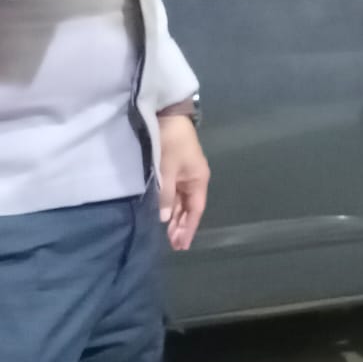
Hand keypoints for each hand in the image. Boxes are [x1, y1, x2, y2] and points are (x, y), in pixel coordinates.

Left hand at [158, 114, 209, 251]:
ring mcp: (184, 175)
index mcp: (198, 180)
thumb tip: (163, 218)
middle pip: (189, 209)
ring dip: (175, 219)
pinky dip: (170, 207)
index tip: (181, 245)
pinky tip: (164, 217)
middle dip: (182, 227)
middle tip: (173, 246)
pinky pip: (174, 194)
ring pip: (181, 203)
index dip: (189, 228)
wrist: (167, 115)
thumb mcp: (167, 169)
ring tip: (168, 236)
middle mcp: (194, 180)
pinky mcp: (175, 170)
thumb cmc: (170, 142)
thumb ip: (165, 194)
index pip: (196, 210)